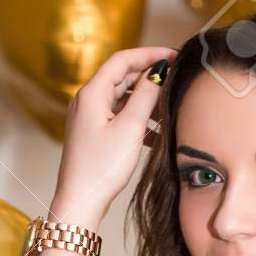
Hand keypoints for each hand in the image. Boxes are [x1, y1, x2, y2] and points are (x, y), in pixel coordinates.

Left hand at [52, 45, 178, 222]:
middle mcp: (87, 100)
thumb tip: (158, 72)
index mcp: (92, 93)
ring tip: (168, 110)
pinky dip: (136, 119)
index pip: (123, 59)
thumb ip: (146, 96)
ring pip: (121, 98)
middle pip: (122, 77)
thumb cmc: (102, 167)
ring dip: (145, 101)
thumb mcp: (130, 127)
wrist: (81, 201)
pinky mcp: (93, 134)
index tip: (173, 56)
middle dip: (149, 77)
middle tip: (175, 81)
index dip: (149, 54)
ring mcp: (88, 118)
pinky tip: (154, 134)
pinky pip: (118, 117)